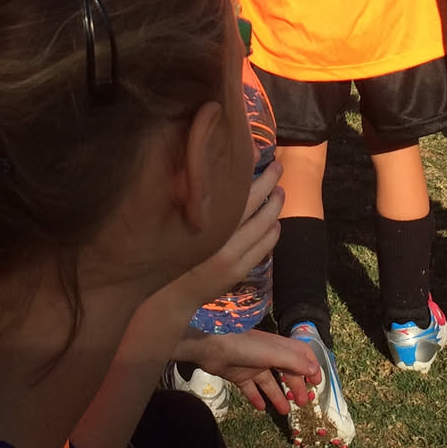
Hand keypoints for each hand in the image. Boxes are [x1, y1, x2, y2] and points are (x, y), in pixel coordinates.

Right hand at [164, 160, 281, 313]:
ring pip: (264, 226)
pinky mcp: (239, 271)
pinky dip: (273, 232)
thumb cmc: (167, 249)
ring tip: (279, 191)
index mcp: (204, 222)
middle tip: (277, 167)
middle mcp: (221, 239)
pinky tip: (274, 222)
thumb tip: (211, 164)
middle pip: (254, 204)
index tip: (259, 152)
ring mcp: (232, 257)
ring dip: (275, 206)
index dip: (249, 170)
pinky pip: (265, 247)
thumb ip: (193, 194)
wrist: (168, 295)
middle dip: (269, 182)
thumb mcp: (174, 218)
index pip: (235, 189)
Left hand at [176, 326, 318, 414]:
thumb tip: (314, 371)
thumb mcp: (274, 352)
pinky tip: (261, 408)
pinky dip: (257, 398)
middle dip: (296, 387)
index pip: (301, 355)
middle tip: (302, 404)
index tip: (316, 384)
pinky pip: (251, 389)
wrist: (212, 346)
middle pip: (287, 372)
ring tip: (285, 411)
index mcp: (279, 347)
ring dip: (278, 396)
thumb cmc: (246, 346)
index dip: (310, 367)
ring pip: (270, 383)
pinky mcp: (239, 375)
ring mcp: (253, 366)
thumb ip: (295, 362)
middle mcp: (268, 356)